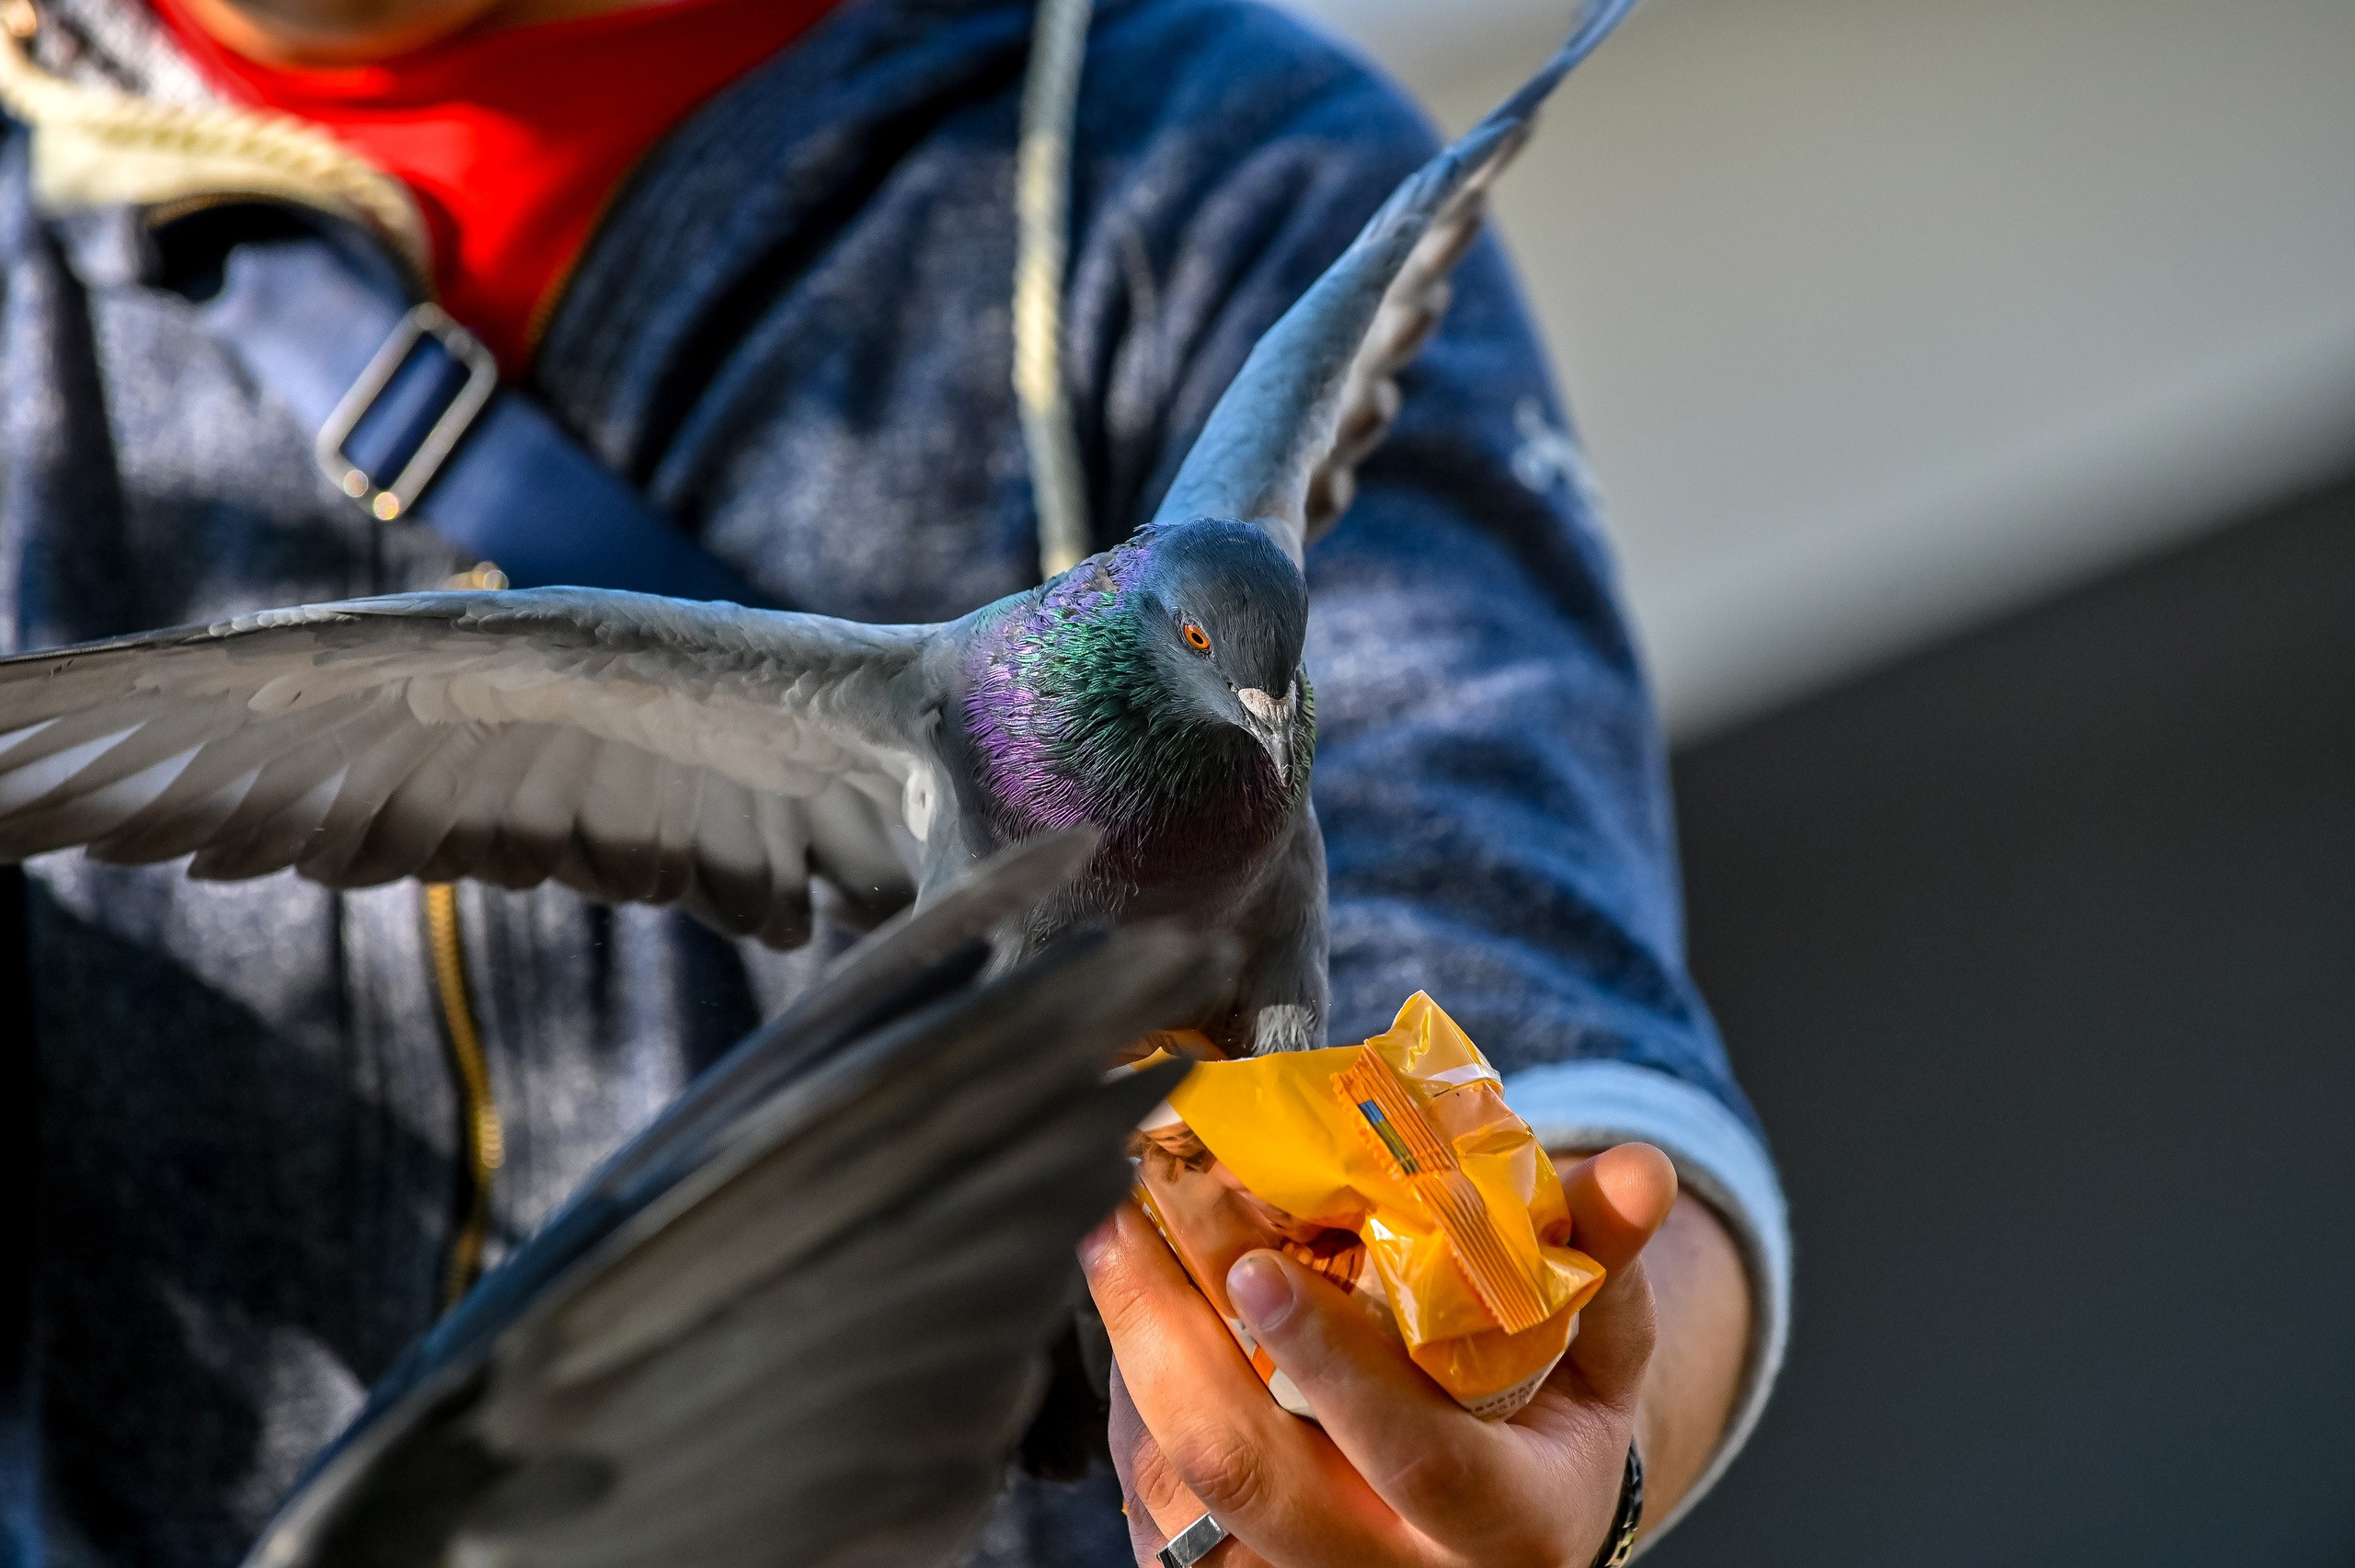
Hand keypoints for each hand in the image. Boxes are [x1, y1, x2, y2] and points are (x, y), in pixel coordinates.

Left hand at [1079, 1143, 1679, 1567]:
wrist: (1511, 1521)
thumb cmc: (1552, 1414)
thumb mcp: (1602, 1344)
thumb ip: (1605, 1255)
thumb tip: (1638, 1169)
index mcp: (1513, 1524)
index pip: (1419, 1455)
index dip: (1336, 1362)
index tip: (1259, 1263)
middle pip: (1255, 1482)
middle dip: (1173, 1344)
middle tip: (1125, 1220)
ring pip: (1182, 1500)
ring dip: (1134, 1364)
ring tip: (1108, 1243)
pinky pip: (1158, 1513)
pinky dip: (1133, 1408)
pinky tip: (1128, 1318)